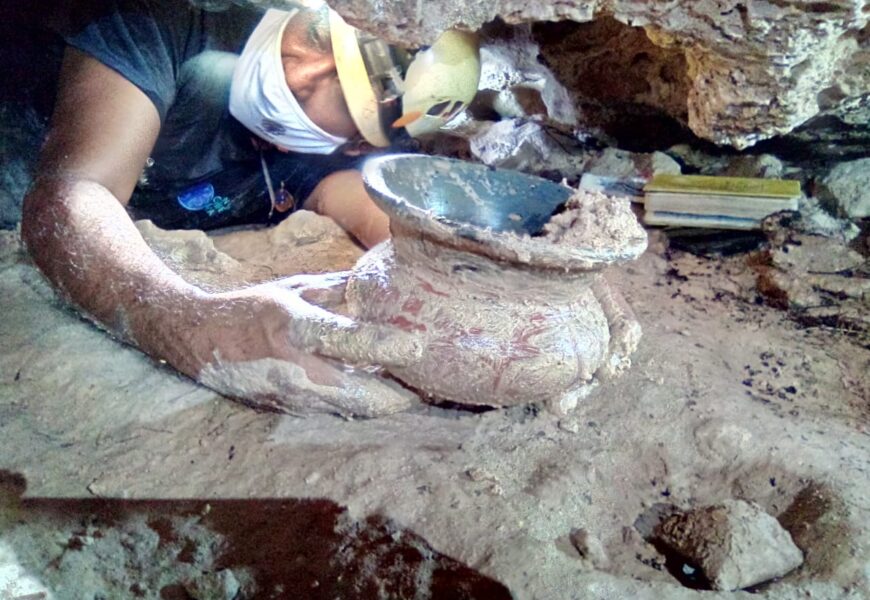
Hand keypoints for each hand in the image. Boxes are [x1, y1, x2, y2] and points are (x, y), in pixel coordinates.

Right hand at [161, 274, 421, 416]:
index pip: (345, 338)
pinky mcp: (290, 411)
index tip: (417, 345)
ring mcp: (291, 395)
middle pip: (358, 393)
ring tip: (418, 395)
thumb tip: (385, 281)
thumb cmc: (254, 308)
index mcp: (295, 326)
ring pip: (351, 411)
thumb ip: (341, 288)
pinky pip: (336, 414)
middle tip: (432, 385)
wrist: (200, 342)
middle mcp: (294, 366)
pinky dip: (363, 409)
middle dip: (399, 395)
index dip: (383, 344)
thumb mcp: (296, 287)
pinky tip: (384, 400)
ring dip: (385, 406)